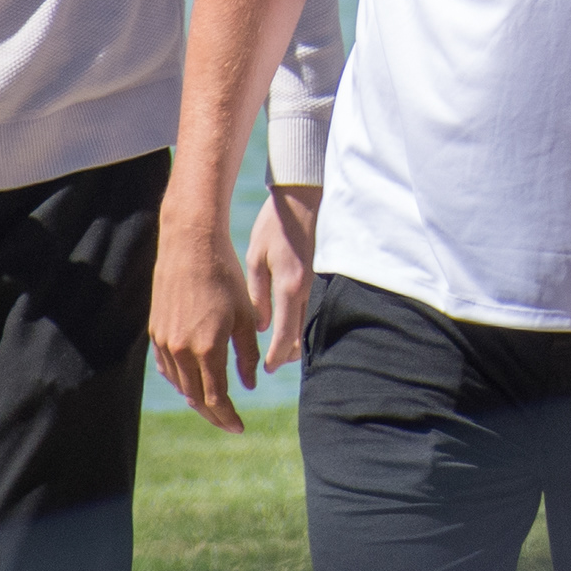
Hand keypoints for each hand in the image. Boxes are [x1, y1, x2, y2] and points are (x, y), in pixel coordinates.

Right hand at [151, 215, 263, 433]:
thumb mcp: (245, 316)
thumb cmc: (225, 277)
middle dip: (213, 414)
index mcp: (207, 348)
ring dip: (196, 399)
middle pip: (195, 397)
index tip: (240, 427)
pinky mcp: (156, 331)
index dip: (228, 416)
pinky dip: (179, 380)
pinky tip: (191, 382)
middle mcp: (180, 350)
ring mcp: (164, 341)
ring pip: (179, 384)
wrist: (191, 245)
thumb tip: (248, 385)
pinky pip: (166, 367)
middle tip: (228, 422)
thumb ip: (247, 354)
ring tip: (214, 405)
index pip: (216, 398)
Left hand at [250, 185, 320, 373]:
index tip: (267, 370)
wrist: (302, 200)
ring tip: (275, 352)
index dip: (276, 356)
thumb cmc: (274, 226)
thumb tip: (261, 326)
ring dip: (293, 341)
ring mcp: (313, 284)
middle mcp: (305, 290)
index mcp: (289, 287)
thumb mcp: (256, 259)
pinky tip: (285, 326)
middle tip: (270, 366)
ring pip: (306, 324)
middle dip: (286, 354)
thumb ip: (257, 295)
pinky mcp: (314, 277)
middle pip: (300, 335)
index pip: (285, 334)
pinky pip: (308, 309)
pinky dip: (297, 324)